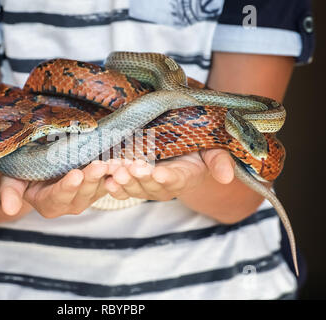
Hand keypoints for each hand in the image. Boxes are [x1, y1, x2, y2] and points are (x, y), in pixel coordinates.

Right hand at [0, 161, 108, 217]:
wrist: (38, 162)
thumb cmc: (21, 172)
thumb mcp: (10, 180)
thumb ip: (8, 194)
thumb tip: (8, 209)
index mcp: (48, 205)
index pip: (58, 197)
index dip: (67, 187)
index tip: (75, 175)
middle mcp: (70, 204)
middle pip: (83, 195)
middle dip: (91, 180)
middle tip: (99, 165)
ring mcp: (87, 195)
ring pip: (100, 188)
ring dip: (107, 176)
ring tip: (113, 161)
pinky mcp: (100, 184)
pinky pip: (110, 180)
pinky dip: (116, 171)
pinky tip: (122, 159)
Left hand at [104, 149, 234, 200]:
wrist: (177, 146)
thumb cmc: (196, 146)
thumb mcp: (211, 149)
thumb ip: (218, 161)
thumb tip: (227, 177)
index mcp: (184, 177)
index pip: (176, 180)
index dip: (168, 177)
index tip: (160, 173)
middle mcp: (164, 186)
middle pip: (152, 187)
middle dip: (141, 179)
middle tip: (131, 169)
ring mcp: (145, 185)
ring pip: (134, 189)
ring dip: (124, 181)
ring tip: (116, 170)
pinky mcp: (130, 182)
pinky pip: (121, 189)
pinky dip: (113, 185)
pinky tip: (106, 178)